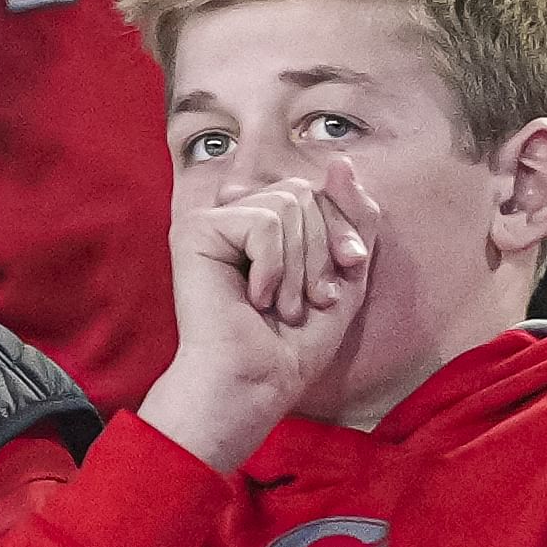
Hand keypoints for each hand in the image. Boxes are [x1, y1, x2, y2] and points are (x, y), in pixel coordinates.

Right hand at [139, 155, 381, 475]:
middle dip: (322, 247)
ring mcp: (212, 221)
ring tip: (282, 307)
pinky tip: (254, 298)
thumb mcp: (343, 272)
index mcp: (263, 224)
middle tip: (309, 301)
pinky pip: (264, 222)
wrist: (255, 384)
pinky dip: (274, 266)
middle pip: (304, 191)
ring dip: (299, 265)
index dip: (342, 227)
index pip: (317, 191)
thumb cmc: (293, 344)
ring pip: (288, 204)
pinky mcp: (196, 230)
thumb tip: (339, 161)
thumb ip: (351, 215)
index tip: (346, 271)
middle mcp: (234, 216)